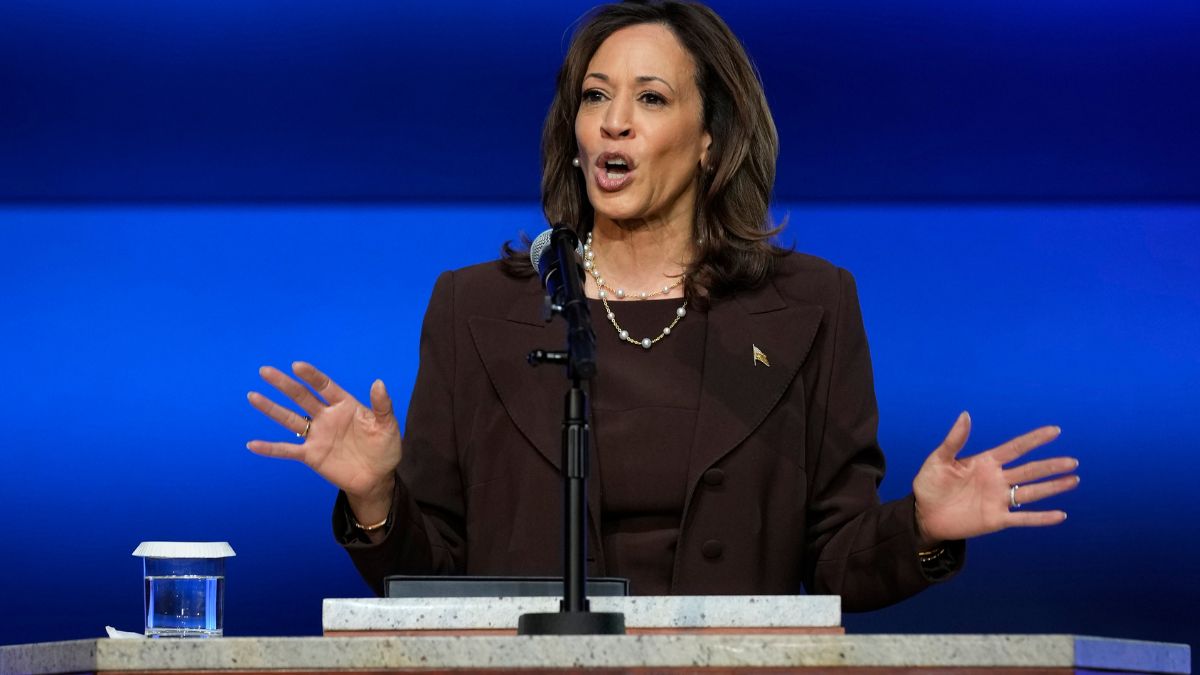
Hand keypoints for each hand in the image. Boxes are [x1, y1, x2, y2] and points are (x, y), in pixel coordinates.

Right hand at [246, 362, 401, 503]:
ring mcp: (317, 435)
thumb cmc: (385, 449)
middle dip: (284, 384)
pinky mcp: (311, 455)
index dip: (312, 376)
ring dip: (271, 408)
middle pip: (301, 397)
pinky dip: (270, 448)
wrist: (378, 478)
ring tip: (253, 396)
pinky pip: (287, 450)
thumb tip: (378, 383)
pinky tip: (252, 444)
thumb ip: (382, 406)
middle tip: (265, 371)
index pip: (325, 386)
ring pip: (290, 419)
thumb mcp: (388, 426)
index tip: (296, 366)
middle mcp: (327, 417)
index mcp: (345, 405)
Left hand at [912, 412, 1078, 544]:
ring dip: (1053, 487)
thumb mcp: (938, 460)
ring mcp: (998, 500)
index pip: (1015, 448)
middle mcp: (997, 480)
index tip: (1055, 430)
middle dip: (1051, 466)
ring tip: (1073, 480)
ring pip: (1031, 492)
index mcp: (985, 462)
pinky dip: (1041, 518)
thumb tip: (965, 415)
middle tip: (1073, 461)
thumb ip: (954, 440)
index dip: (1035, 440)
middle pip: (1030, 470)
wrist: (923, 514)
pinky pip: (1022, 518)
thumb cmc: (930, 485)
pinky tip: (1060, 515)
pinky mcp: (996, 519)